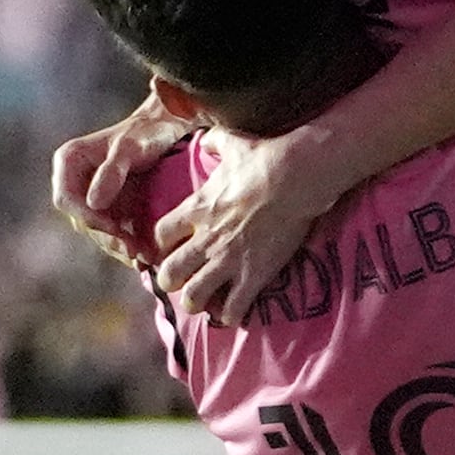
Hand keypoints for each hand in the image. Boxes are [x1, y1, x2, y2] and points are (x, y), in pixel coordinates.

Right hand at [51, 91, 193, 265]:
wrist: (167, 128)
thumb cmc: (147, 131)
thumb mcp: (130, 148)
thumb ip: (111, 172)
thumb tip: (92, 203)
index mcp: (70, 162)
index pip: (66, 199)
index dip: (87, 218)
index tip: (113, 229)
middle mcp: (76, 181)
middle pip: (83, 220)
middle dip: (108, 238)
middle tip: (133, 252)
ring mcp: (92, 196)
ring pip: (99, 231)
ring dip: (119, 247)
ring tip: (144, 259)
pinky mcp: (110, 207)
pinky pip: (114, 231)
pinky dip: (128, 244)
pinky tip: (145, 257)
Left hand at [153, 129, 329, 325]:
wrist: (294, 178)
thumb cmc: (263, 158)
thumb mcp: (232, 144)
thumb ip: (215, 143)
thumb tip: (209, 138)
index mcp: (195, 209)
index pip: (160, 235)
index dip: (163, 244)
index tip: (172, 246)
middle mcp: (204, 239)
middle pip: (169, 273)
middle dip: (171, 281)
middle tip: (181, 281)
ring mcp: (227, 260)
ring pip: (194, 297)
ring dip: (196, 302)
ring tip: (204, 302)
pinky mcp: (253, 275)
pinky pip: (233, 309)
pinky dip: (231, 316)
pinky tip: (234, 314)